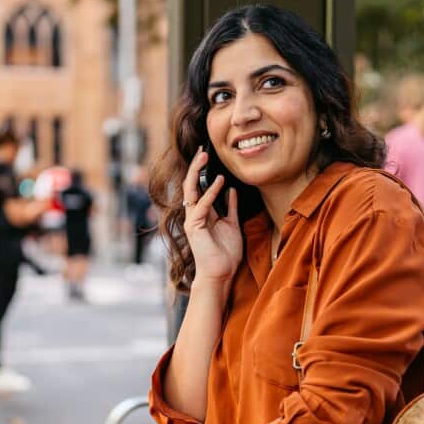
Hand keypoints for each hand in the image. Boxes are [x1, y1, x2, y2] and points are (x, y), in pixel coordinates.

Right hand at [182, 149, 241, 284]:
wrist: (222, 274)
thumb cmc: (226, 253)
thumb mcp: (232, 224)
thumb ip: (230, 207)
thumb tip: (231, 190)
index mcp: (202, 214)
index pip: (199, 187)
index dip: (202, 171)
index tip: (207, 155)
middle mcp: (194, 214)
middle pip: (191, 185)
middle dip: (196, 166)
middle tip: (202, 149)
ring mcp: (192, 220)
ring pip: (190, 190)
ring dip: (197, 172)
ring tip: (205, 156)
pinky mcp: (194, 226)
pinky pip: (201, 205)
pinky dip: (210, 192)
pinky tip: (219, 181)